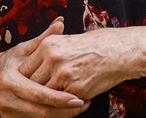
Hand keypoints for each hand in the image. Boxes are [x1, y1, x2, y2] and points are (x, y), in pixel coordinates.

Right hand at [0, 18, 87, 117]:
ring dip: (61, 116)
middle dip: (64, 111)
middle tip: (84, 104)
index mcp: (11, 81)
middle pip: (41, 112)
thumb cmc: (7, 61)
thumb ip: (43, 39)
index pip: (38, 94)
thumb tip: (60, 21)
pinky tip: (65, 112)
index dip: (59, 98)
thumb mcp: (23, 49)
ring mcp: (9, 113)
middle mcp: (8, 100)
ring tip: (79, 108)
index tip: (78, 98)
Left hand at [19, 26, 145, 100]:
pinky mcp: (76, 91)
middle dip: (33, 91)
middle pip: (32, 83)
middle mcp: (53, 60)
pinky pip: (61, 103)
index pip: (25, 68)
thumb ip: (48, 50)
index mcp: (48, 45)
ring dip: (46, 101)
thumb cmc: (96, 43)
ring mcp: (64, 76)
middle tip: (32, 96)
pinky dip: (62, 105)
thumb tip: (34, 64)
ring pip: (45, 95)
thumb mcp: (67, 39)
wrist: (119, 51)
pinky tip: (65, 104)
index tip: (26, 84)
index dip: (25, 78)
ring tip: (46, 104)